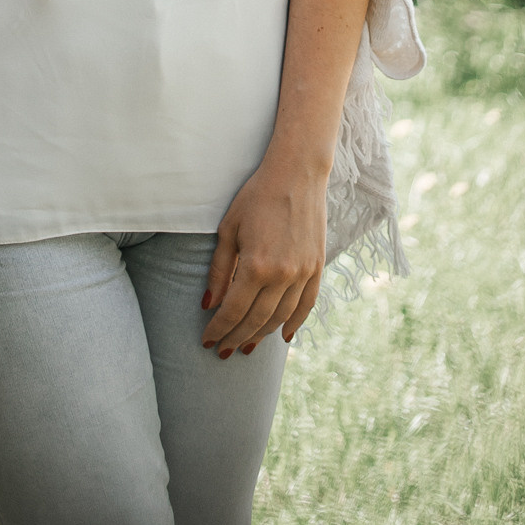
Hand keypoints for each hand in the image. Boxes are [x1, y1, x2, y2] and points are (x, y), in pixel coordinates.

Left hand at [200, 152, 327, 357]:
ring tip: (245, 345)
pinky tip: (283, 336)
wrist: (296, 174)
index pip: (233, 311)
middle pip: (256, 320)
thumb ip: (220, 270)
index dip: (218, 328)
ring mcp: (303, 274)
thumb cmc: (256, 196)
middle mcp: (283, 275)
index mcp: (257, 266)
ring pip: (280, 318)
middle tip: (222, 351)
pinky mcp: (317, 268)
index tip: (207, 340)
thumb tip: (209, 303)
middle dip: (235, 338)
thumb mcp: (228, 229)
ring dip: (261, 335)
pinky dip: (295, 324)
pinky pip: (306, 306)